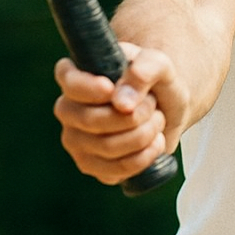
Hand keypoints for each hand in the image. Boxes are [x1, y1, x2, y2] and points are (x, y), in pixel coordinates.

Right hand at [53, 42, 180, 185]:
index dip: (88, 88)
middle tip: (152, 105)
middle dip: (133, 115)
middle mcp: (69, 109)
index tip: (111, 89)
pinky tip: (155, 142)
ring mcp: (76, 140)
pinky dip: (145, 156)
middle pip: (90, 120)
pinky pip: (117, 169)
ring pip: (107, 147)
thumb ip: (145, 70)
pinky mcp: (91, 165)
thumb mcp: (159, 64)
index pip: (68, 81)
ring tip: (156, 120)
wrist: (166, 109)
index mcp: (77, 75)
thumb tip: (122, 104)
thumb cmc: (154, 82)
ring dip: (144, 134)